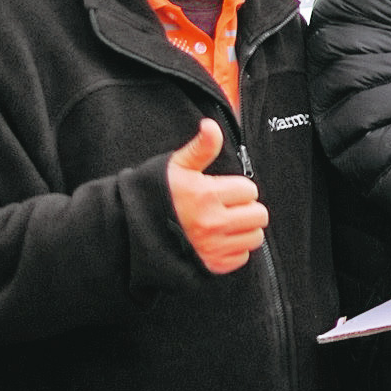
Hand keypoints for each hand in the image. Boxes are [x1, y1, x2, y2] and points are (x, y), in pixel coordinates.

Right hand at [167, 119, 267, 273]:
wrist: (131, 229)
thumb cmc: (156, 194)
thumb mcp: (176, 166)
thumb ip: (201, 147)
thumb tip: (211, 125)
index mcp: (205, 195)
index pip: (249, 190)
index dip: (237, 189)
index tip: (221, 190)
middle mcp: (211, 223)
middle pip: (258, 214)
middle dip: (246, 208)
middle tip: (227, 207)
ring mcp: (212, 247)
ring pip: (255, 237)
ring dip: (244, 229)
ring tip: (224, 223)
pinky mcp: (211, 265)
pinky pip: (242, 257)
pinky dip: (234, 249)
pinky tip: (218, 240)